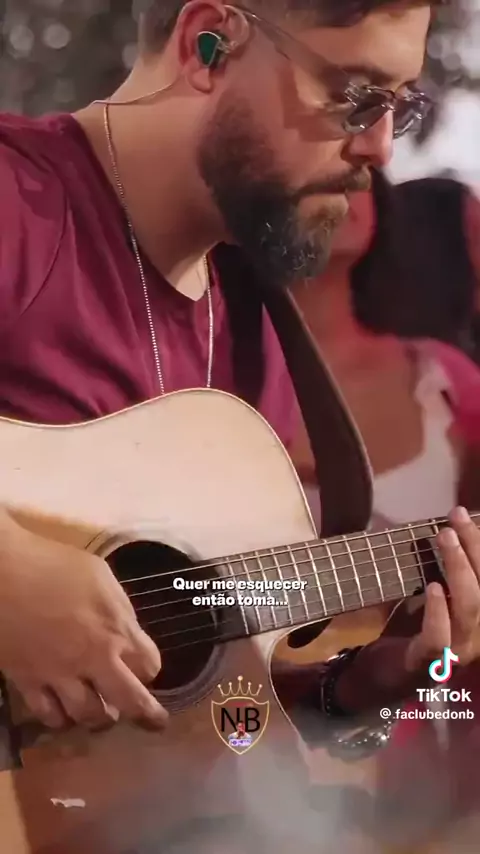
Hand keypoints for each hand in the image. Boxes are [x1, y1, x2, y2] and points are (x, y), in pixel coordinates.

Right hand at [0, 511, 165, 730]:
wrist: (4, 574)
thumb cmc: (54, 565)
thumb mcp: (100, 576)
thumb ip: (118, 607)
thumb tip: (126, 628)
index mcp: (116, 629)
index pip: (149, 665)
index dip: (150, 668)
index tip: (147, 669)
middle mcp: (94, 660)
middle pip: (130, 702)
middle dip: (146, 714)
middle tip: (154, 724)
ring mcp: (60, 675)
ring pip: (89, 716)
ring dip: (100, 717)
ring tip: (102, 715)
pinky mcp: (28, 682)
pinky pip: (49, 715)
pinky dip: (60, 718)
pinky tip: (63, 713)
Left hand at [333, 507, 479, 714]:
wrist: (381, 675)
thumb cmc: (411, 631)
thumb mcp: (433, 597)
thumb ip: (446, 574)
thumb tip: (449, 530)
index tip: (467, 514)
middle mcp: (478, 636)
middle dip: (474, 549)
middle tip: (455, 519)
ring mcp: (458, 653)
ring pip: (470, 609)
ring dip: (459, 570)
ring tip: (445, 538)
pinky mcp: (430, 663)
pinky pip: (439, 637)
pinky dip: (438, 611)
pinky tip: (433, 587)